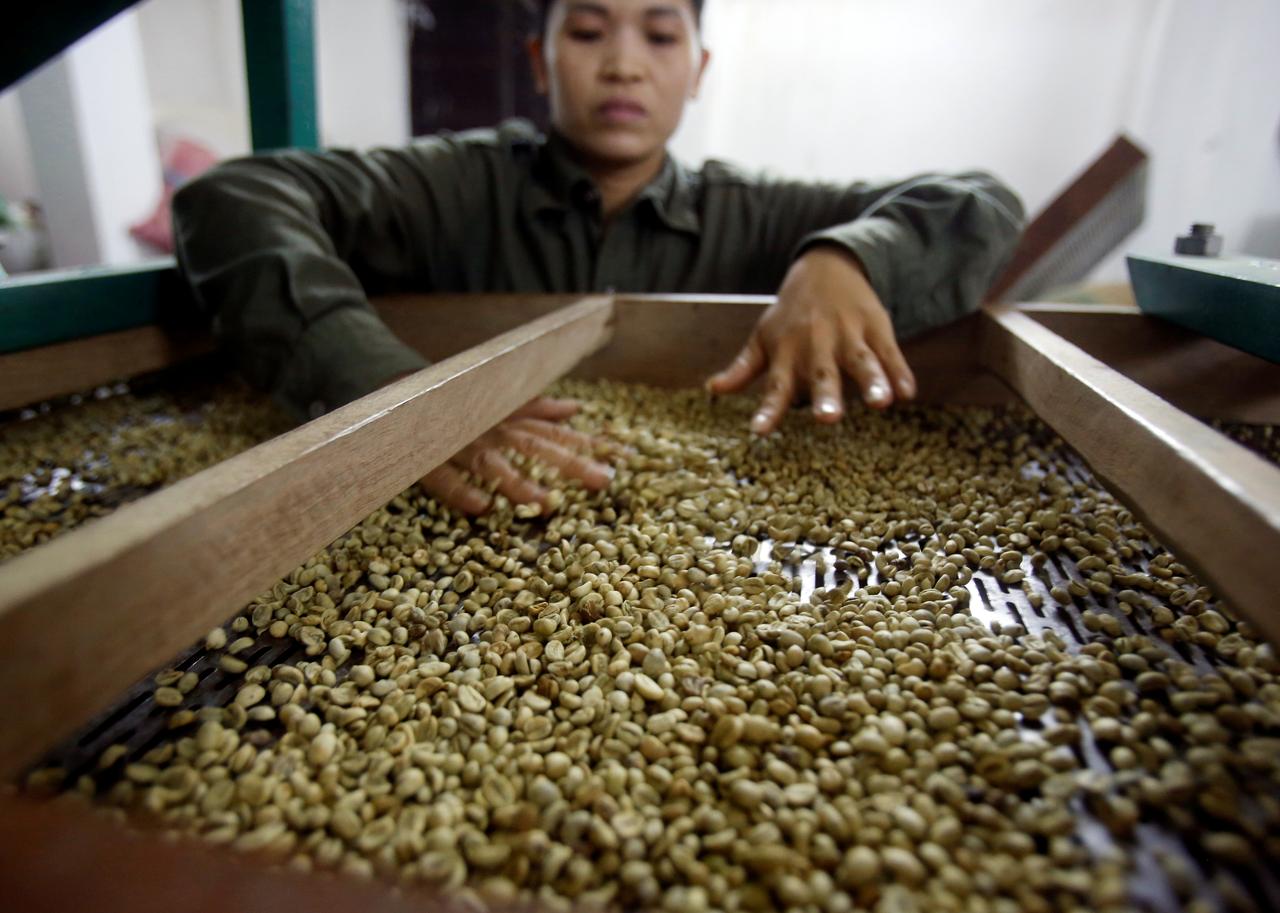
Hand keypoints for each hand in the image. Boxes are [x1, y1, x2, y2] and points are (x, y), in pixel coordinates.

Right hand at [421, 397, 613, 514]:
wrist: (403, 396)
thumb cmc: (461, 408)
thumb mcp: (500, 405)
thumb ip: (537, 408)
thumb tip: (575, 408)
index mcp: (510, 423)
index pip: (554, 435)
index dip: (587, 447)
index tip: (622, 461)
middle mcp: (493, 433)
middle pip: (535, 447)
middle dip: (569, 463)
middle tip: (602, 481)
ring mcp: (461, 447)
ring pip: (492, 465)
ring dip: (517, 482)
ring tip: (543, 500)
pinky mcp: (429, 463)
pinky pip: (444, 480)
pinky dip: (460, 491)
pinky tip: (480, 507)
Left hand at [706, 246, 916, 434]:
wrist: (827, 266)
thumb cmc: (791, 314)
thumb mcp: (763, 338)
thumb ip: (743, 368)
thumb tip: (712, 389)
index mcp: (788, 352)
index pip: (776, 385)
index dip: (768, 409)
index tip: (759, 431)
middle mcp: (818, 345)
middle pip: (822, 374)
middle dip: (826, 395)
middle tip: (828, 418)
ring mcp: (850, 335)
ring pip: (862, 361)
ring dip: (872, 381)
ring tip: (881, 403)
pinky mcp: (877, 328)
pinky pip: (891, 353)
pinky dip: (900, 372)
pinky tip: (908, 392)